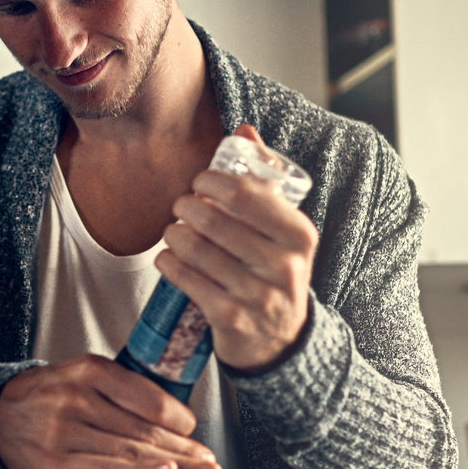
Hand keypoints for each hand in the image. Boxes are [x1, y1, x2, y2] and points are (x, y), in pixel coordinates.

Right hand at [0, 354, 220, 468]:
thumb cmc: (49, 396)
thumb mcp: (83, 378)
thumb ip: (124, 394)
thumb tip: (178, 417)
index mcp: (89, 370)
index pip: (146, 396)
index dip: (177, 417)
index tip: (193, 430)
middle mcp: (77, 398)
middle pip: (144, 428)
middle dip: (184, 447)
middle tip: (211, 460)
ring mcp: (65, 431)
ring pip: (131, 450)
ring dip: (173, 463)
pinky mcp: (57, 462)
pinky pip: (107, 468)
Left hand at [154, 124, 316, 371]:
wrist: (280, 340)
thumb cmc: (274, 270)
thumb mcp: (282, 229)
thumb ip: (265, 179)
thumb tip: (244, 129)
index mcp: (300, 234)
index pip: (248, 194)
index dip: (213, 182)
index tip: (200, 182)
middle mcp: (285, 266)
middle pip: (216, 220)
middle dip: (188, 206)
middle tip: (181, 206)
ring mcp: (259, 295)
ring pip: (197, 250)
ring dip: (175, 234)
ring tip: (174, 231)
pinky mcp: (231, 318)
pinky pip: (188, 281)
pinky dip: (170, 264)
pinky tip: (167, 257)